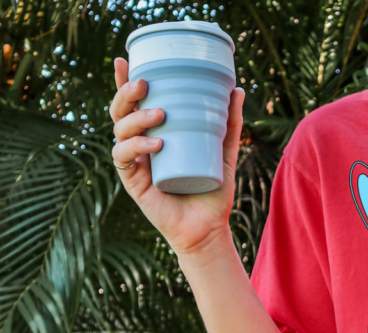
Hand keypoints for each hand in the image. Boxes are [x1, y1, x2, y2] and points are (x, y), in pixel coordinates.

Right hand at [109, 56, 245, 260]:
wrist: (208, 228)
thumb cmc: (213, 191)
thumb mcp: (224, 153)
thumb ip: (229, 124)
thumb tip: (237, 89)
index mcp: (154, 134)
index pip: (134, 103)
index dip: (124, 81)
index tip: (126, 59)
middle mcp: (139, 145)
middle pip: (120, 111)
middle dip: (126, 92)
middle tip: (145, 83)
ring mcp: (134, 162)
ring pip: (119, 130)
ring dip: (136, 117)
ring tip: (160, 114)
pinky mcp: (132, 181)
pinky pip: (124, 156)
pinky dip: (137, 146)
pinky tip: (156, 144)